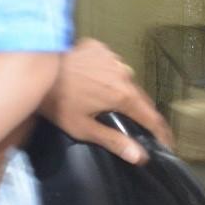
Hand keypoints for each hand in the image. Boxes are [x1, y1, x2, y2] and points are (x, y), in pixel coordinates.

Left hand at [41, 38, 172, 164]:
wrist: (35, 70)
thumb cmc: (58, 104)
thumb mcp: (84, 128)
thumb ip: (114, 141)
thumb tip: (141, 156)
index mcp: (123, 95)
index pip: (151, 116)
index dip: (162, 132)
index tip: (169, 143)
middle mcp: (123, 73)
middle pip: (140, 97)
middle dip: (143, 114)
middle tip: (144, 128)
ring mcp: (112, 57)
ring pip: (125, 79)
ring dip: (124, 92)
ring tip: (116, 105)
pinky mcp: (99, 47)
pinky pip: (111, 64)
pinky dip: (108, 74)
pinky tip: (97, 82)